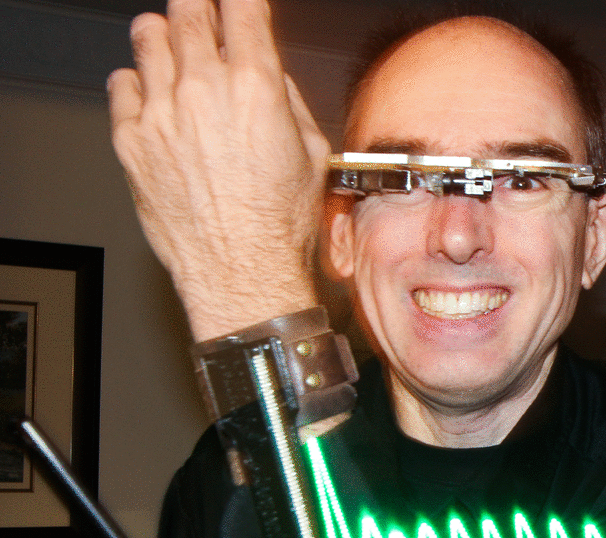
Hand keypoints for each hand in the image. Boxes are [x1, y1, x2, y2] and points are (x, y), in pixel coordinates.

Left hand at [107, 0, 329, 340]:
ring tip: (177, 57)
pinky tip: (157, 102)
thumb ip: (287, 103)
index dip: (241, 5)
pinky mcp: (131, 140)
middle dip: (200, 11)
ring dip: (166, 38)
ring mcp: (162, 113)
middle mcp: (204, 90)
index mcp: (256, 88)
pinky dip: (139, 84)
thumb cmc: (279, 226)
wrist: (242, 272)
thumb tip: (269, 77)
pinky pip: (122, 83)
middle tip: (206, 24)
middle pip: (188, 9)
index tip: (240, 10)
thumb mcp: (312, 155)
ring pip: (149, 36)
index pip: (241, 7)